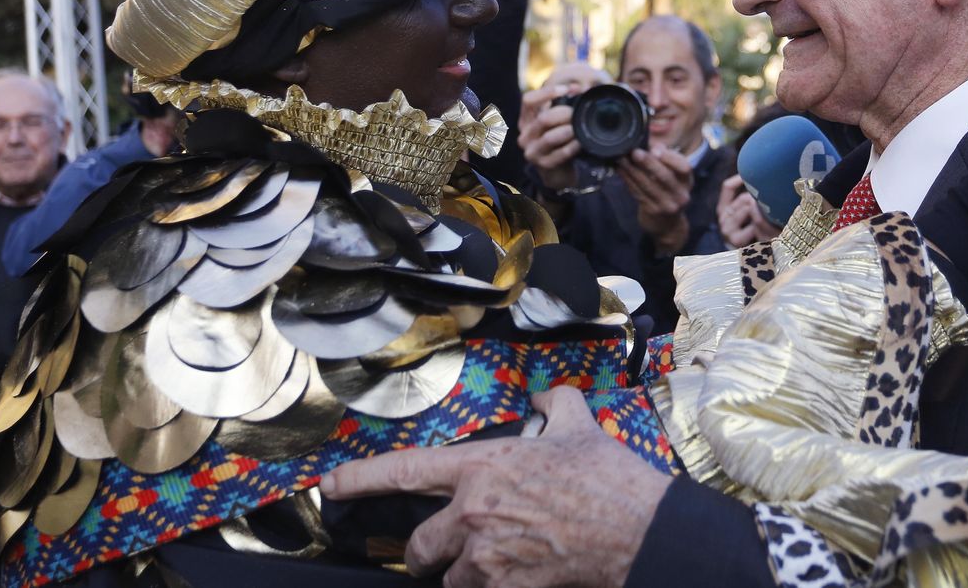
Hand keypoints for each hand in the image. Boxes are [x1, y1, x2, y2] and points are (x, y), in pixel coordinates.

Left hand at [323, 385, 670, 587]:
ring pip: (450, 578)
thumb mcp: (577, 425)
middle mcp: (473, 513)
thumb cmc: (607, 478)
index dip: (360, 479)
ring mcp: (487, 557)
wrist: (636, 529)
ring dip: (465, 574)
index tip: (331, 485)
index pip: (405, 471)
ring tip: (495, 563)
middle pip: (419, 547)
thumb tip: (543, 397)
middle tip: (440, 551)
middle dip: (424, 554)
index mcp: (482, 466)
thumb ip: (552, 405)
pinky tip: (520, 576)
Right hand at [519, 83, 581, 195]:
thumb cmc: (558, 139)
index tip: (566, 89)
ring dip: (567, 131)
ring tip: (578, 128)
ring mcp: (532, 152)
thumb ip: (562, 103)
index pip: (528, 100)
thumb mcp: (555, 120)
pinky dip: (572, 147)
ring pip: (549, 137)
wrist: (557, 170)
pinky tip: (580, 143)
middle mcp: (525, 135)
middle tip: (577, 113)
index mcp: (526, 120)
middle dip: (563, 113)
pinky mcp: (543, 165)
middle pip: (542, 119)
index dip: (547, 92)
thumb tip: (578, 87)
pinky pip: (559, 154)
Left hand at [617, 146, 693, 254]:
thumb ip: (667, 161)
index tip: (655, 149)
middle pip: (665, 176)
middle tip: (634, 152)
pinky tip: (620, 171)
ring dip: (632, 170)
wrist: (668, 225)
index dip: (670, 158)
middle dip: (648, 163)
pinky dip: (628, 180)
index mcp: (687, 182)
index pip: (684, 168)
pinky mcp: (652, 211)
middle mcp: (680, 194)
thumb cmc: (669, 193)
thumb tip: (656, 145)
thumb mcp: (675, 178)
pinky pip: (638, 192)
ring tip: (621, 159)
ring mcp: (666, 205)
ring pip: (647, 185)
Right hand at [717, 175, 778, 247]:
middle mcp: (723, 218)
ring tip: (772, 220)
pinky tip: (766, 232)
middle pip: (744, 198)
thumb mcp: (750, 213)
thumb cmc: (756, 235)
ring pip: (749, 208)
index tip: (753, 175)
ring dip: (762, 214)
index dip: (740, 179)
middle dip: (759, 201)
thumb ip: (750, 198)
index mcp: (724, 209)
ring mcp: (727, 229)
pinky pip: (753, 223)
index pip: (728, 187)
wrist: (753, 262)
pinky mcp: (735, 239)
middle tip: (773, 207)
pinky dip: (762, 226)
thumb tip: (764, 181)